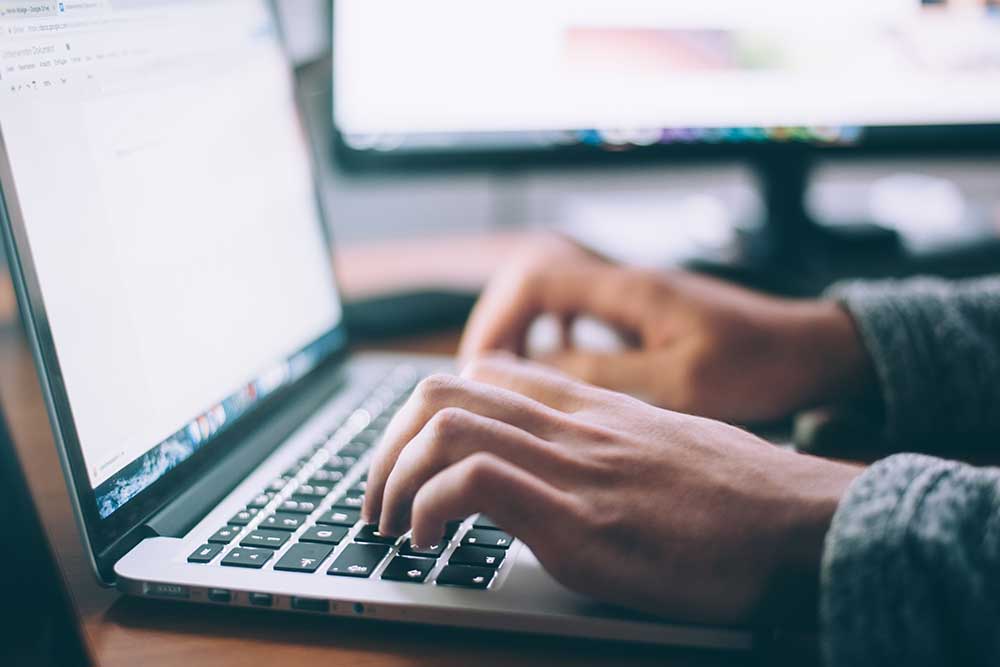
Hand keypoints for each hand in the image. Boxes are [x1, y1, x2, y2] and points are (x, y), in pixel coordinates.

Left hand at [362, 355, 862, 624]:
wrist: (805, 524)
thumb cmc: (743, 497)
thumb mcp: (665, 447)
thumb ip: (608, 442)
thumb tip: (567, 465)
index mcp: (591, 407)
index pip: (484, 374)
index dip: (426, 412)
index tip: (411, 458)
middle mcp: (572, 425)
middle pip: (442, 391)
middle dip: (387, 445)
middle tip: (378, 498)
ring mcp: (573, 467)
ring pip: (443, 426)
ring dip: (392, 477)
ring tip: (390, 525)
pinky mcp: (580, 521)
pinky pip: (473, 483)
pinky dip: (429, 508)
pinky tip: (429, 543)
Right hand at [460, 235, 874, 423]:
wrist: (814, 351)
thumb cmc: (759, 365)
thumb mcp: (680, 383)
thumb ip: (604, 375)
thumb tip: (533, 373)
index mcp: (629, 289)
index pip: (535, 279)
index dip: (497, 320)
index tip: (481, 368)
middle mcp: (624, 283)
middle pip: (532, 281)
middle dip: (499, 326)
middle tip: (484, 378)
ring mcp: (634, 296)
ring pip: (553, 298)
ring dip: (524, 332)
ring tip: (508, 379)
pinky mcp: (644, 315)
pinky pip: (579, 315)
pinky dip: (554, 339)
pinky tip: (558, 372)